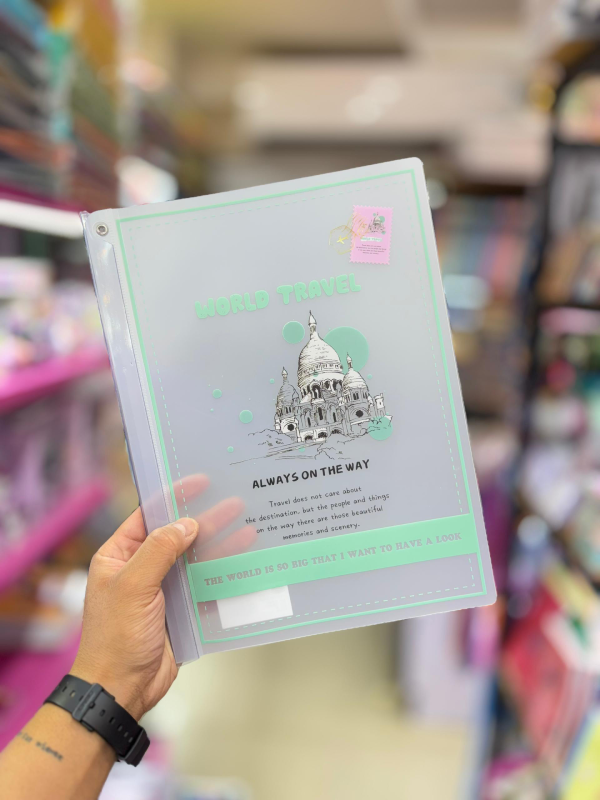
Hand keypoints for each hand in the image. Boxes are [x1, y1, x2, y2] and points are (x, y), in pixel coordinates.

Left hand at [71, 475, 255, 720]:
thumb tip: (187, 523)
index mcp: (119, 556)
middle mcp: (141, 568)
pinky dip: (222, 574)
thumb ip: (160, 550)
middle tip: (235, 504)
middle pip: (178, 535)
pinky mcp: (180, 610)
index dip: (173, 496)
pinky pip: (204, 585)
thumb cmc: (116, 637)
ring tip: (248, 529)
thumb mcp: (133, 586)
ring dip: (220, 545)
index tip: (200, 481)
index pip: (148, 515)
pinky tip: (243, 563)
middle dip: (206, 520)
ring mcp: (162, 590)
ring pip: (195, 559)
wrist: (122, 690)